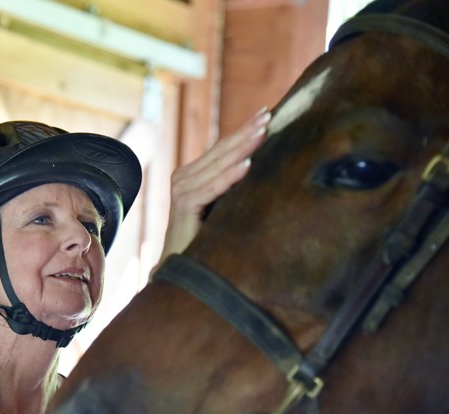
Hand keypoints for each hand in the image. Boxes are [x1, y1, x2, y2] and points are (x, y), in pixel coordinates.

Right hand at [159, 107, 269, 262]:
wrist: (180, 266)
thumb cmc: (204, 237)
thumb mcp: (221, 205)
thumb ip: (231, 186)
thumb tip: (264, 168)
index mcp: (193, 175)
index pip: (222, 148)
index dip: (243, 130)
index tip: (266, 114)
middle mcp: (184, 178)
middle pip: (221, 150)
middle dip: (246, 132)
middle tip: (268, 115)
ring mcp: (181, 190)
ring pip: (218, 164)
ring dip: (242, 147)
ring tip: (263, 131)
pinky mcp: (184, 205)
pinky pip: (212, 187)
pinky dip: (229, 176)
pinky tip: (247, 165)